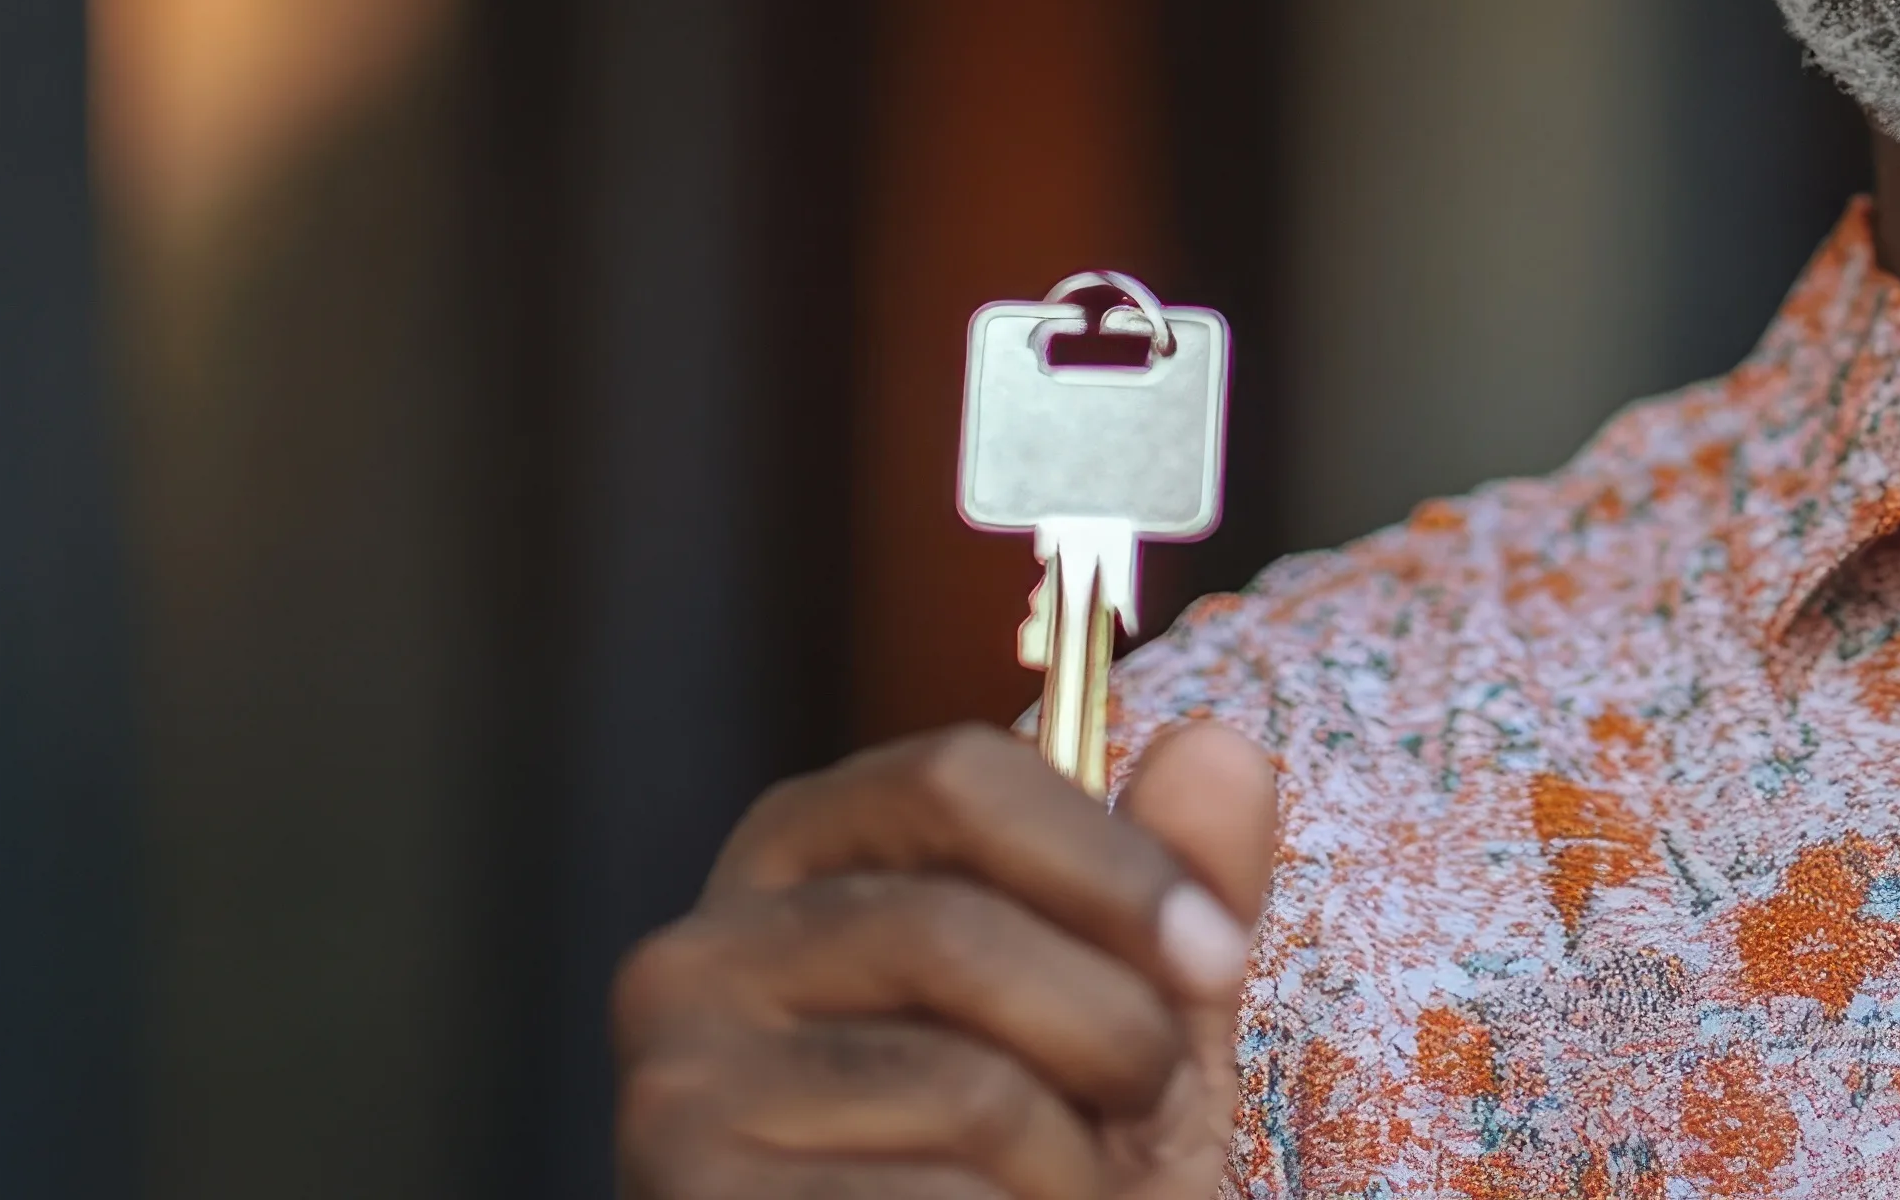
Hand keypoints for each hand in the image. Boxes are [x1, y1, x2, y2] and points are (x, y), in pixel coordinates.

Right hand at [615, 721, 1278, 1198]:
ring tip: (1066, 1191)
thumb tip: (1221, 746)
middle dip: (1112, 1034)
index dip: (1112, 860)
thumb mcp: (1120, 1020)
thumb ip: (1167, 890)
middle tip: (1150, 1112)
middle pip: (955, 930)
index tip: (1220, 955)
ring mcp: (678, 1089)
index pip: (955, 776)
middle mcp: (702, 953)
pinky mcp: (694, 1197)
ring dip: (1075, 1163)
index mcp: (802, 855)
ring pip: (961, 1088)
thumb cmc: (1028, 1165)